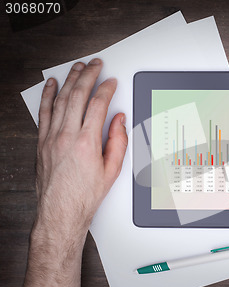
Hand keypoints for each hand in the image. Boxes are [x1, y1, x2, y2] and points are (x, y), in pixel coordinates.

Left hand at [35, 58, 127, 243]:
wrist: (61, 211)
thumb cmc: (85, 195)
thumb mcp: (112, 170)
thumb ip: (118, 142)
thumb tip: (119, 121)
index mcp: (87, 143)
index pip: (98, 106)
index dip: (106, 90)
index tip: (111, 82)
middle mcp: (67, 136)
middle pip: (78, 96)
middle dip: (88, 76)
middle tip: (96, 65)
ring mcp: (51, 138)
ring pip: (60, 100)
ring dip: (70, 81)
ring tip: (77, 68)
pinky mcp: (41, 142)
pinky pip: (44, 112)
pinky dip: (48, 96)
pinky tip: (51, 85)